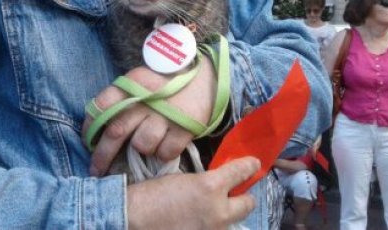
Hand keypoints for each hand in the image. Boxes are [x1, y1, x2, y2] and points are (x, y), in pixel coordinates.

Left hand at [83, 57, 215, 176]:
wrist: (205, 76)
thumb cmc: (166, 82)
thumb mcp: (141, 80)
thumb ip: (123, 98)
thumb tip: (98, 124)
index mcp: (132, 83)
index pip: (102, 105)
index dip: (90, 126)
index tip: (87, 141)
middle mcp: (146, 98)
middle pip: (116, 131)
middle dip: (102, 155)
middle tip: (96, 170)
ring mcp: (166, 113)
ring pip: (141, 145)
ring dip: (141, 149)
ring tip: (147, 143)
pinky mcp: (185, 127)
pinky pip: (165, 152)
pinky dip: (163, 153)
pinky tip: (166, 144)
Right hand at [127, 156, 259, 228]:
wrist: (134, 220)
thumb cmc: (151, 194)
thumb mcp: (181, 179)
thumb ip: (204, 182)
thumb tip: (216, 183)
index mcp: (210, 187)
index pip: (241, 172)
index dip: (249, 166)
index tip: (253, 164)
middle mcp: (219, 211)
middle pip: (248, 204)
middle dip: (243, 197)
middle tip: (233, 193)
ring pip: (232, 221)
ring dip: (226, 214)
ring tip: (209, 211)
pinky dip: (212, 226)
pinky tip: (197, 222)